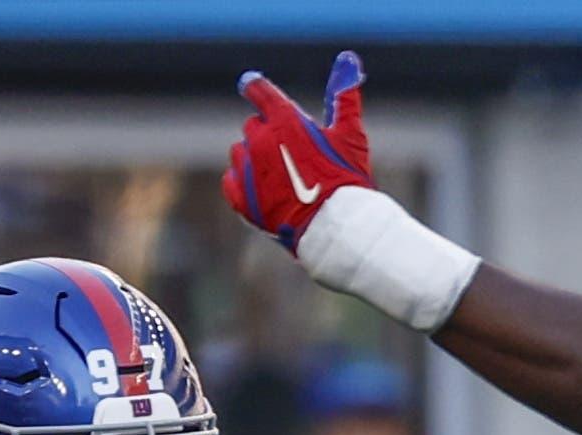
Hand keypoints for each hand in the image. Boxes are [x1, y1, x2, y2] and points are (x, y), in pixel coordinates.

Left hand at [225, 51, 373, 250]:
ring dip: (255, 158)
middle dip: (268, 134)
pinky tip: (263, 190)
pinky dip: (243, 181)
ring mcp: (248, 169)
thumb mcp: (350, 135)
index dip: (254, 86)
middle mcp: (259, 140)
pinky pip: (231, 179)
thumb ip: (344, 97)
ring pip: (240, 152)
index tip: (250, 84)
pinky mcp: (240, 196)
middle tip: (292, 153)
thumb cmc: (345, 179)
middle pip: (253, 126)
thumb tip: (348, 59)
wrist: (334, 227)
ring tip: (280, 176)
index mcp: (284, 120)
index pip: (258, 91)